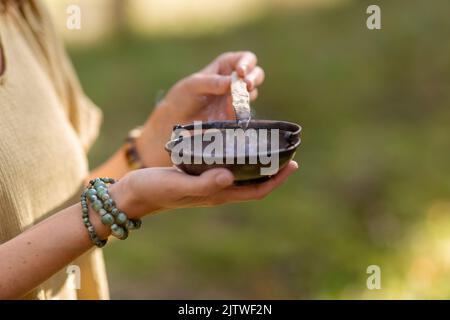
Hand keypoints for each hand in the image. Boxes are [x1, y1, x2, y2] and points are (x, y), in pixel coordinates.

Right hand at [109, 161, 297, 218]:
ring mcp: (209, 183)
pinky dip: (238, 157)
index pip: (256, 191)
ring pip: (241, 174)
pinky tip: (237, 143)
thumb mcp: (178, 184)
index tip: (293, 164)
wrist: (134, 193)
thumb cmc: (154, 189)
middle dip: (272, 170)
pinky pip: (226, 166)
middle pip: (253, 183)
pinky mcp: (199, 175)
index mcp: (217, 194)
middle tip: (286, 151)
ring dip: (257, 163)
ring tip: (268, 145)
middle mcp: (217, 190)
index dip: (276, 180)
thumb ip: (204, 182)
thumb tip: (231, 175)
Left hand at [136, 51, 264, 166]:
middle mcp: (234, 81)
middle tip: (246, 85)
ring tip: (233, 100)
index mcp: (224, 67)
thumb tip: (232, 82)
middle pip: (256, 74)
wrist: (176, 122)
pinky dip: (240, 110)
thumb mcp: (193, 85)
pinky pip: (244, 111)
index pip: (245, 59)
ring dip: (247, 94)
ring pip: (253, 93)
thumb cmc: (182, 97)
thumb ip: (212, 82)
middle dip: (254, 78)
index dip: (247, 63)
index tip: (240, 73)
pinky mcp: (234, 116)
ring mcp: (236, 99)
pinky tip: (230, 112)